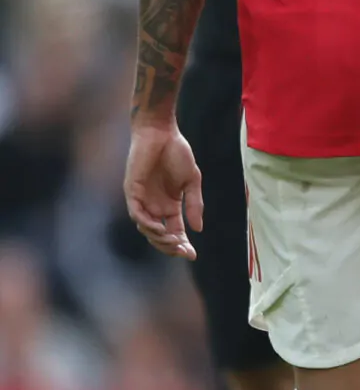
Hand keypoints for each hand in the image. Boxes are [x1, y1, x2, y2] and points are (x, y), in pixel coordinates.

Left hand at [124, 119, 202, 259]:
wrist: (161, 133)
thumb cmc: (177, 153)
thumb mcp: (192, 181)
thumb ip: (195, 204)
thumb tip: (198, 229)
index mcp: (170, 205)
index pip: (175, 232)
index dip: (183, 245)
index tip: (193, 255)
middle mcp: (154, 206)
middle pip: (159, 236)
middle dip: (171, 246)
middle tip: (183, 250)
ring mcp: (142, 200)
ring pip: (146, 229)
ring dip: (158, 238)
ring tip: (173, 240)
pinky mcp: (132, 191)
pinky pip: (136, 213)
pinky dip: (146, 224)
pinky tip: (158, 228)